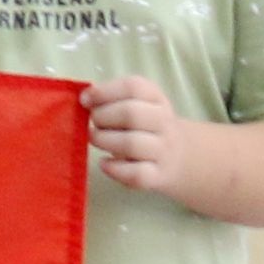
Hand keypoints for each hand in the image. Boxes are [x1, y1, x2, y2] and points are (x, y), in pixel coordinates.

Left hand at [86, 74, 195, 197]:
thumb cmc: (144, 126)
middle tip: (93, 122)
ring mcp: (163, 150)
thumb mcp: (136, 104)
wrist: (179, 156)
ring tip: (95, 139)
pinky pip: (136, 174)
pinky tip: (104, 163)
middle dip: (102, 117)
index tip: (84, 100)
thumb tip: (85, 99)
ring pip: (131, 144)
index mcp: (155, 98)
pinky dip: (114, 169)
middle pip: (131, 114)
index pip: (133, 87)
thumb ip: (111, 98)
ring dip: (104, 140)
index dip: (104, 92)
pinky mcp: (158, 176)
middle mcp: (163, 122)